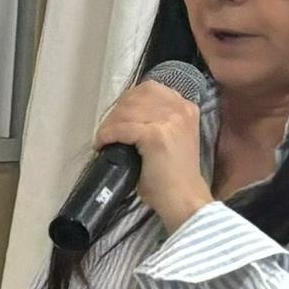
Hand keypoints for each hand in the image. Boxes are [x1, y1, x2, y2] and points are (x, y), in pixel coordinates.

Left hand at [95, 79, 212, 228]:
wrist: (184, 199)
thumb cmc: (172, 177)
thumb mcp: (170, 140)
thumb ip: (155, 123)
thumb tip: (124, 119)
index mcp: (186, 108)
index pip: (150, 89)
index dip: (128, 101)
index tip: (118, 117)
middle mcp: (180, 109)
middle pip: (136, 96)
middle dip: (116, 112)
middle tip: (107, 130)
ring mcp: (170, 120)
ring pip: (126, 110)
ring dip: (109, 124)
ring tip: (103, 139)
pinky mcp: (156, 135)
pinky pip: (121, 128)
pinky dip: (107, 135)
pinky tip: (102, 145)